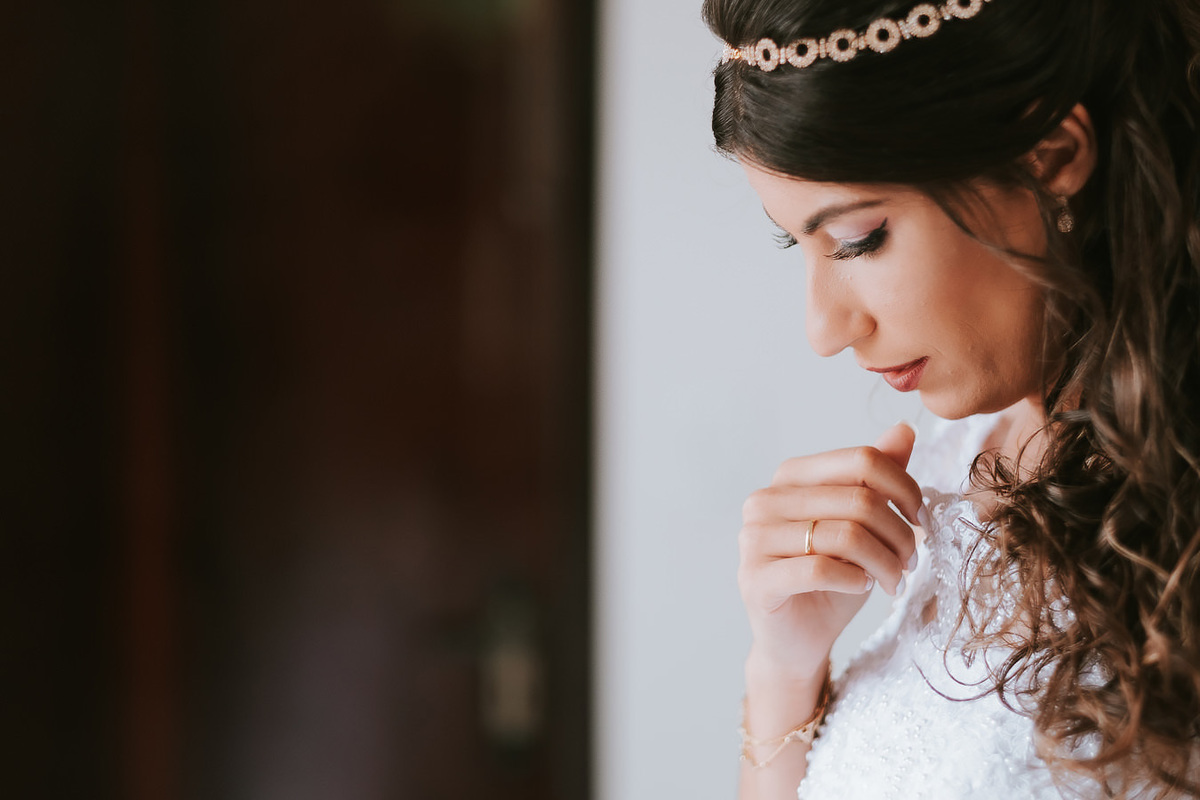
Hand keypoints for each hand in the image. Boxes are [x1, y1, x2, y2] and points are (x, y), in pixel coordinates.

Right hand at [738, 422, 921, 680]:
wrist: (798, 640)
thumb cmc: (831, 580)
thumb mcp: (861, 525)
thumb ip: (875, 479)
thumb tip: (904, 430)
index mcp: (790, 477)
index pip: (861, 460)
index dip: (904, 487)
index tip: (921, 519)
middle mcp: (765, 500)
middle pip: (858, 498)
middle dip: (899, 533)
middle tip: (911, 560)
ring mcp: (754, 539)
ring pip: (844, 534)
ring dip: (885, 561)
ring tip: (894, 579)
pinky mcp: (756, 579)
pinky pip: (819, 569)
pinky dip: (855, 579)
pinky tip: (864, 586)